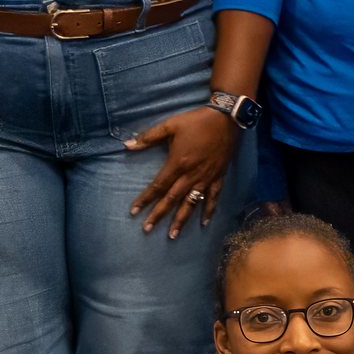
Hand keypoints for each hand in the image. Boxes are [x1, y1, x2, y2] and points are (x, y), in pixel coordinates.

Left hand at [124, 101, 241, 231]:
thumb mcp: (170, 125)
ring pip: (192, 203)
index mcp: (178, 163)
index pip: (158, 186)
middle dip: (158, 214)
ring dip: (181, 220)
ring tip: (172, 234)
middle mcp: (191, 175)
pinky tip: (204, 223)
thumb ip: (149, 137)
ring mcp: (206, 178)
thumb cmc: (196, 121)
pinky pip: (213, 197)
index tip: (134, 211)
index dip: (145, 199)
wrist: (226, 118)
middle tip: (147, 229)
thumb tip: (127, 145)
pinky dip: (209, 210)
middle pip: (172, 199)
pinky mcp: (219, 177)